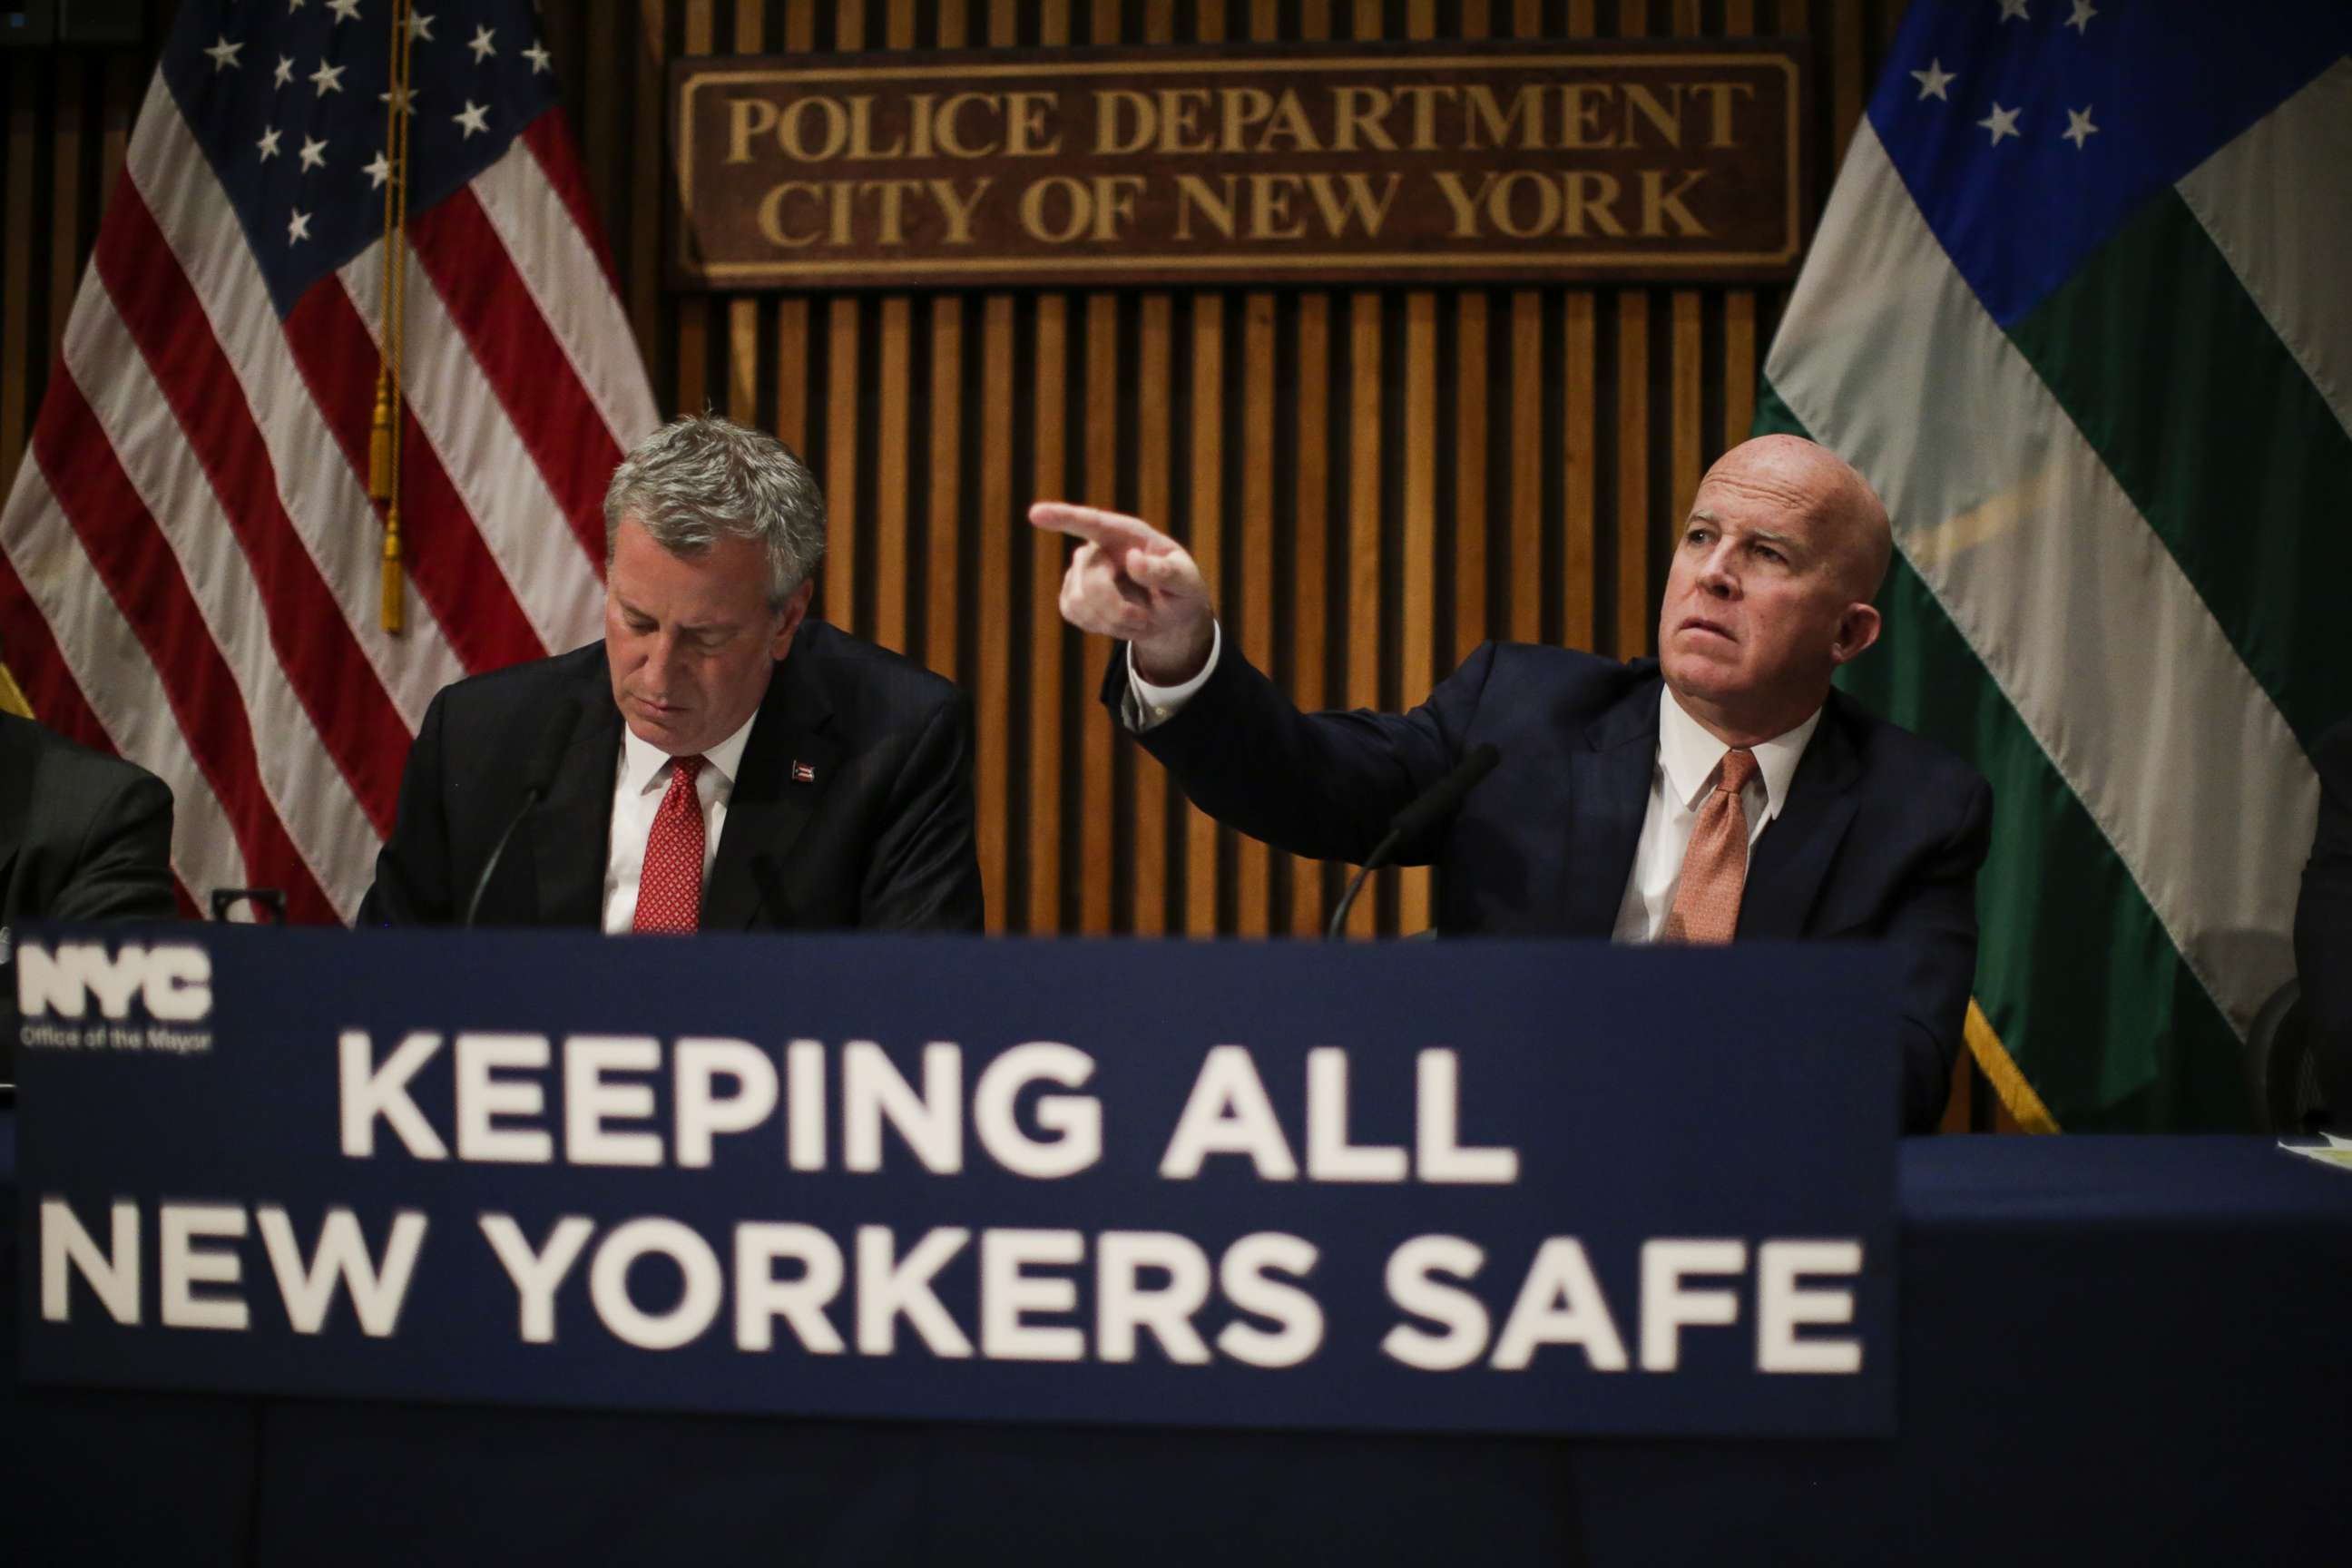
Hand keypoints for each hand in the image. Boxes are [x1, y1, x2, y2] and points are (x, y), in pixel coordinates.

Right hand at [1028, 501, 1215, 683]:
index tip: (1035, 513)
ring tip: (1136, 620)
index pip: (1092, 523)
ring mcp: (1080, 570)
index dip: (1063, 517)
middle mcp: (1098, 547)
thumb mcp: (1187, 582)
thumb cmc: (1180, 591)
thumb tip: (1132, 560)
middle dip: (1117, 612)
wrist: (1169, 616)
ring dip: (1111, 622)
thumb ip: (1166, 572)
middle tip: (1145, 621)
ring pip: (1078, 603)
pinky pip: (1073, 614)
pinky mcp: (1071, 593)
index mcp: (1127, 534)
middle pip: (1091, 584)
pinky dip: (1100, 627)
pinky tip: (1118, 622)